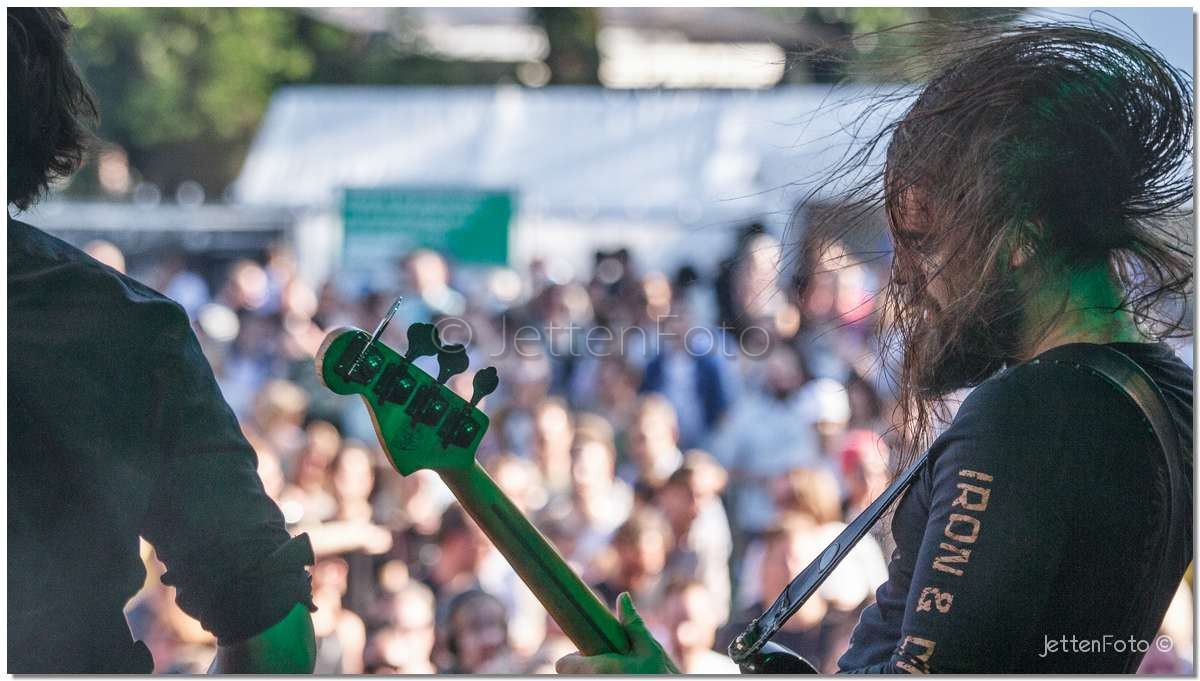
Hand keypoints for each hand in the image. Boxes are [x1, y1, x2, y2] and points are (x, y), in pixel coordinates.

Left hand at [555, 592, 680, 674]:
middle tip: (609, 660)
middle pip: (573, 674)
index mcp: (598, 669)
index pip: (562, 665)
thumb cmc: (659, 675)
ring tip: (617, 670)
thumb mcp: (650, 649)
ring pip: (584, 678)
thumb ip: (633, 625)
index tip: (590, 652)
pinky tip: (620, 675)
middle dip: (587, 665)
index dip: (573, 658)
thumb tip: (623, 597)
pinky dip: (603, 677)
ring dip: (595, 673)